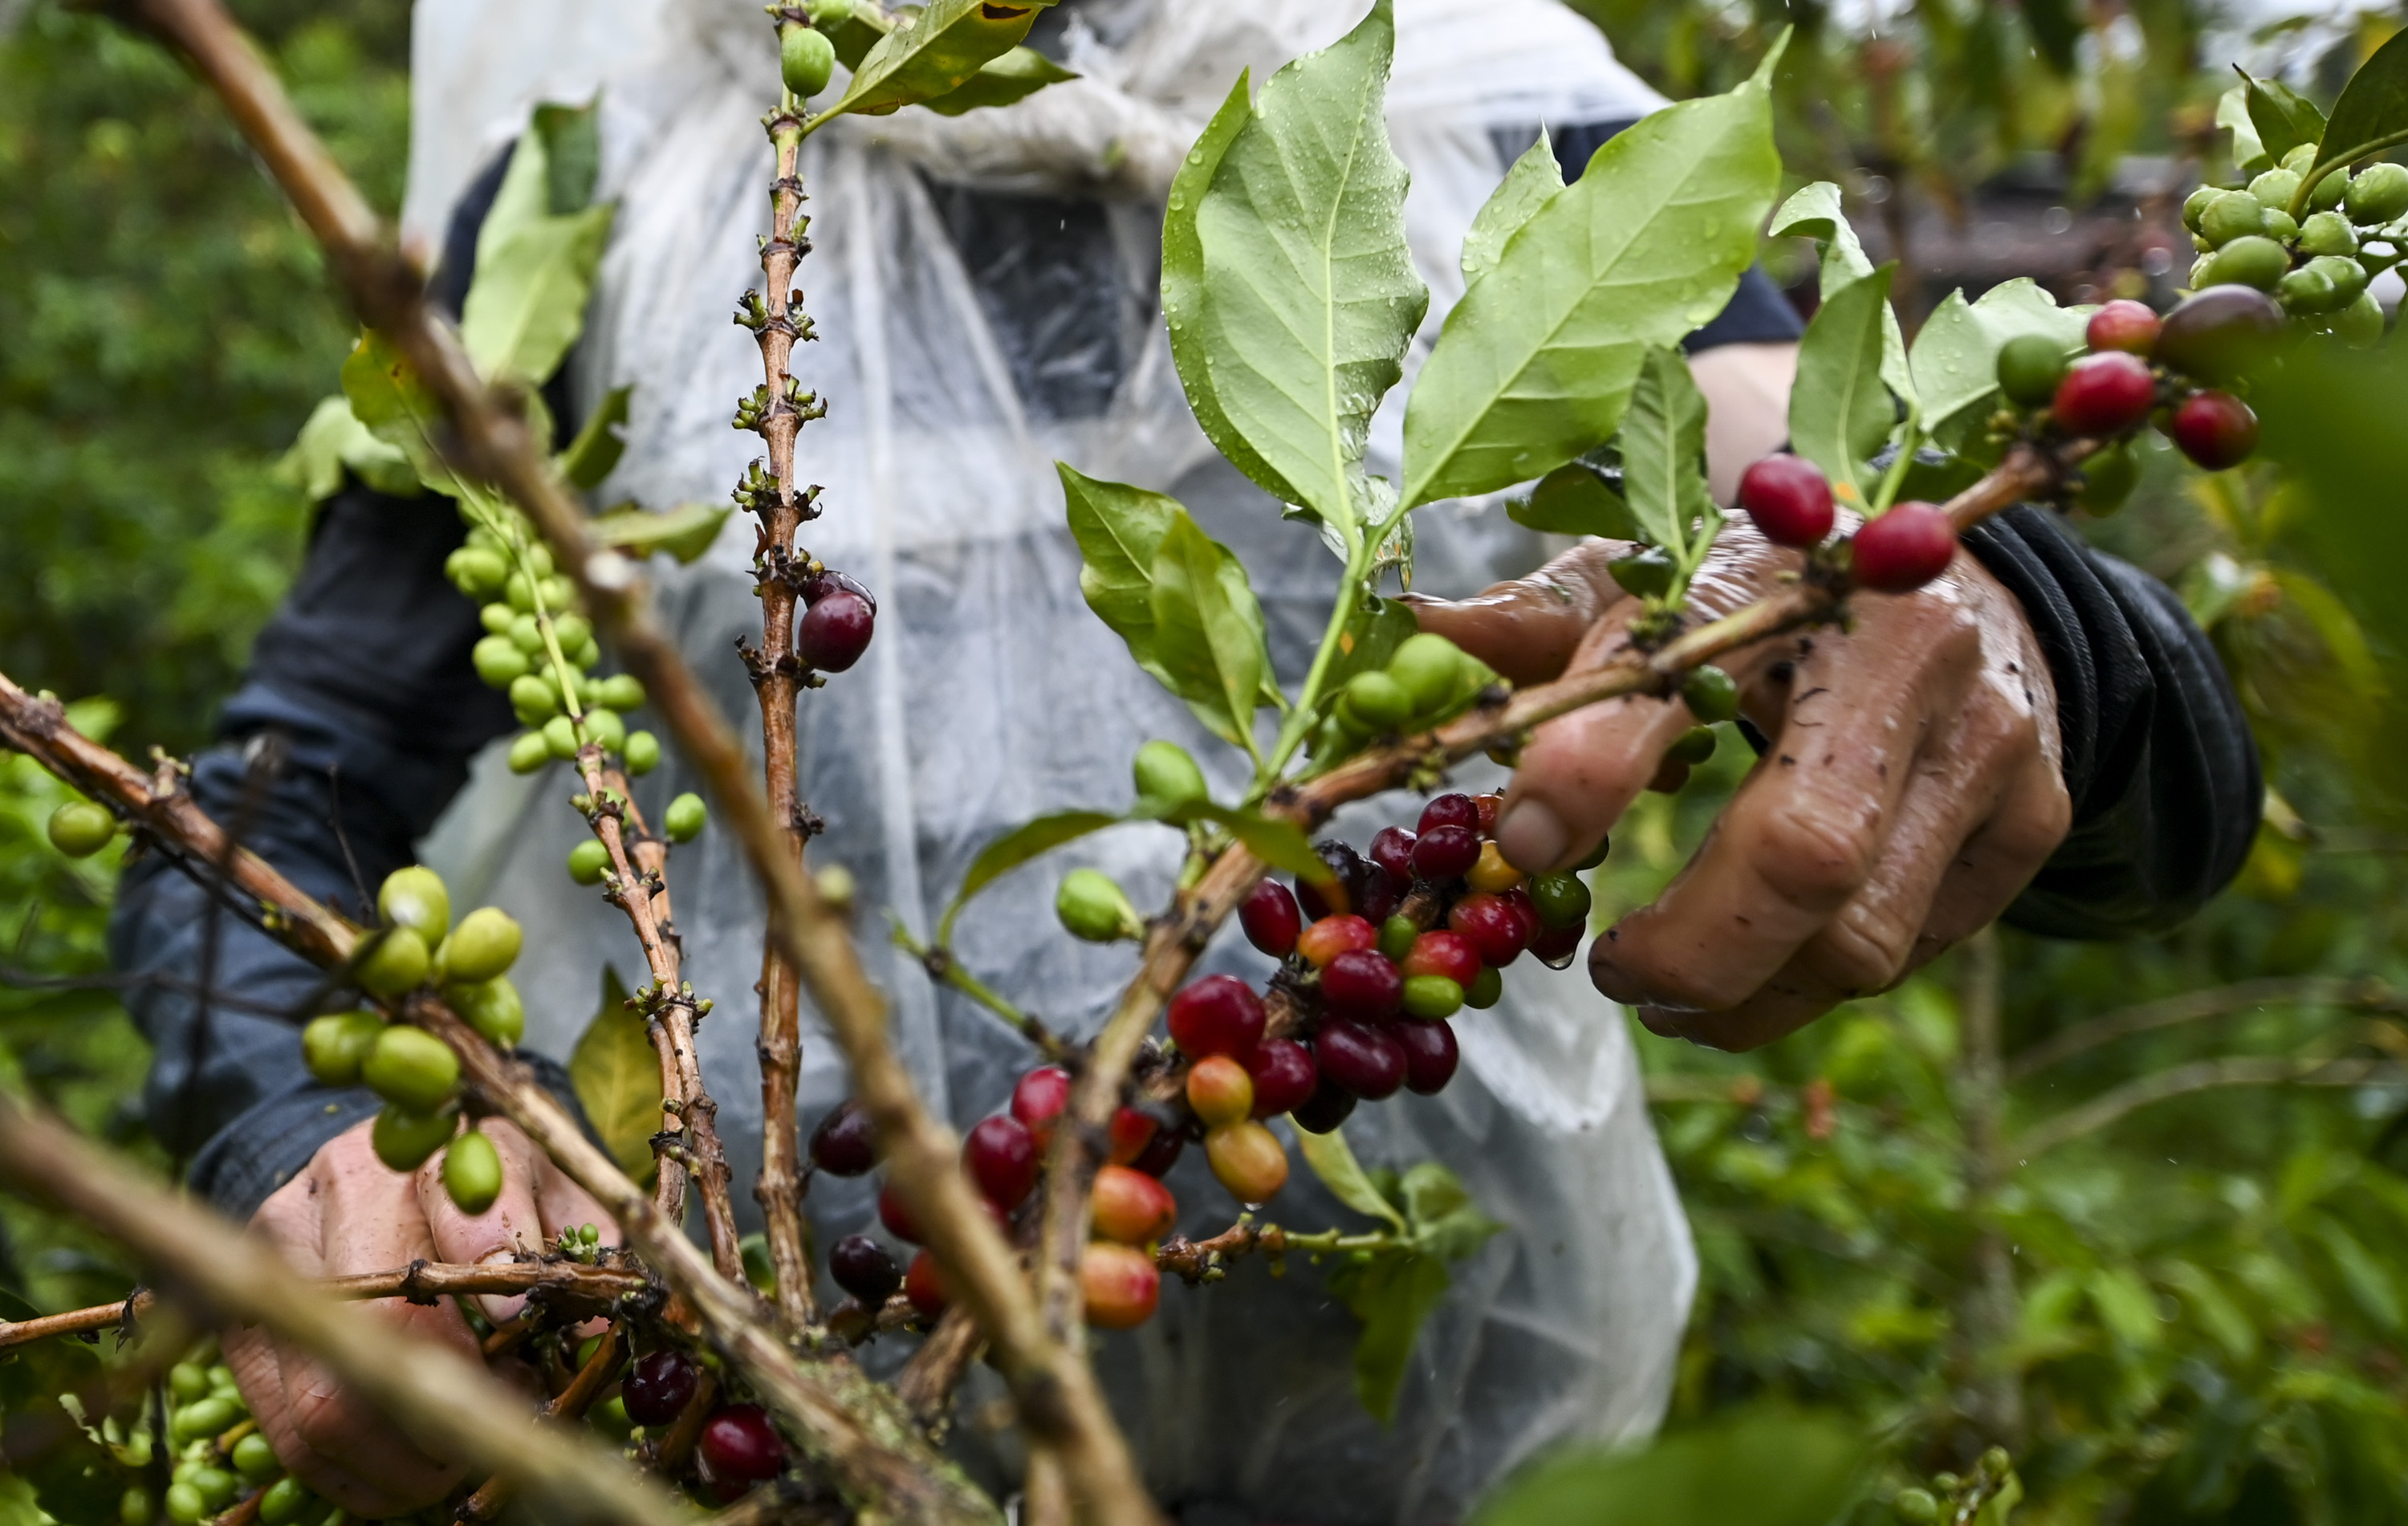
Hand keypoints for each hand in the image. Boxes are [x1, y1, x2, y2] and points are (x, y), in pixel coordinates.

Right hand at [227, 1118, 614, 1515]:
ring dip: (403, 1458)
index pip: (456, 1204)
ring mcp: (278, 1257)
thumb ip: (578, 1244)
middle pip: (383, 1318)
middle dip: (452, 1397)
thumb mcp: (549, 1189)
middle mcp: (342, 1190)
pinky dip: (351, 1473)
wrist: (377, 1167)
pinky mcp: (243, 1321)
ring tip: (459, 1465)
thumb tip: (590, 1332)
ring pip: (326, 1390)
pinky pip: (285, 1427)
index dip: (489, 1274)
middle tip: (504, 1430)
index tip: (522, 1332)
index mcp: (432, 1146)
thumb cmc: (488, 1187)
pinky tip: (404, 1476)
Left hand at [1410, 522, 2070, 1049]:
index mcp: (1783, 572)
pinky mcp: (2032, 815)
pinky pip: (1915, 948)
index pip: (1675, 677)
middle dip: (1686, 952)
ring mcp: (1990, 738)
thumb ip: (1549, 620)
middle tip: (1611, 972)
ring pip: (1862, 937)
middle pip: (1800, 855)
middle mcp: (1906, 648)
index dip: (1583, 773)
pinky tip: (1769, 958)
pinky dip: (1816, 979)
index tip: (1514, 845)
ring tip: (1669, 989)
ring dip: (1745, 997)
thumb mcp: (1661, 575)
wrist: (1967, 574)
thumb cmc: (1770, 589)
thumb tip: (1419, 630)